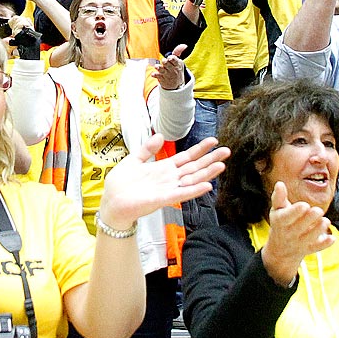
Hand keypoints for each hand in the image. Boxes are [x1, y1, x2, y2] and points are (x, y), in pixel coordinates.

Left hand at [96, 134, 228, 230]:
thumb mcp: (134, 160)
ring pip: (192, 180)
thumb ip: (148, 149)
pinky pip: (182, 194)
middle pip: (194, 167)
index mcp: (163, 168)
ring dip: (207, 173)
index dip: (200, 149)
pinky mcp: (163, 199)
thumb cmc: (121, 184)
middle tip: (227, 151)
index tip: (213, 141)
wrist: (111, 202)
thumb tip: (160, 135)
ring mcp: (168, 189)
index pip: (186, 157)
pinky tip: (207, 185)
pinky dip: (194, 190)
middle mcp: (170, 179)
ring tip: (222, 165)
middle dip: (210, 159)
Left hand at [154, 45, 187, 89]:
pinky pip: (157, 76)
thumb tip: (184, 45)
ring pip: (162, 70)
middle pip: (167, 64)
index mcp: (177, 64)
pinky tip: (153, 74)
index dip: (171, 58)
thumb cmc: (176, 70)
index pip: (174, 60)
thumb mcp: (178, 62)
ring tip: (157, 66)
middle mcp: (172, 70)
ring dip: (159, 68)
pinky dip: (155, 75)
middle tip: (164, 61)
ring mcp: (167, 75)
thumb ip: (178, 52)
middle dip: (165, 62)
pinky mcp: (162, 79)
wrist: (176, 85)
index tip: (169, 58)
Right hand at [259, 182, 333, 286]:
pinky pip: (316, 248)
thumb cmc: (281, 222)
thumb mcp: (277, 210)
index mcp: (280, 221)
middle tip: (318, 210)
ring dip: (318, 230)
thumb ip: (279, 197)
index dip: (295, 212)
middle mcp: (289, 233)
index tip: (305, 205)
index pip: (286, 217)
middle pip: (299, 228)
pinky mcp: (307, 249)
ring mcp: (298, 242)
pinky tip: (332, 238)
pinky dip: (324, 244)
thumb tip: (280, 183)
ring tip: (326, 221)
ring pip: (309, 238)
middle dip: (309, 219)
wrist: (280, 250)